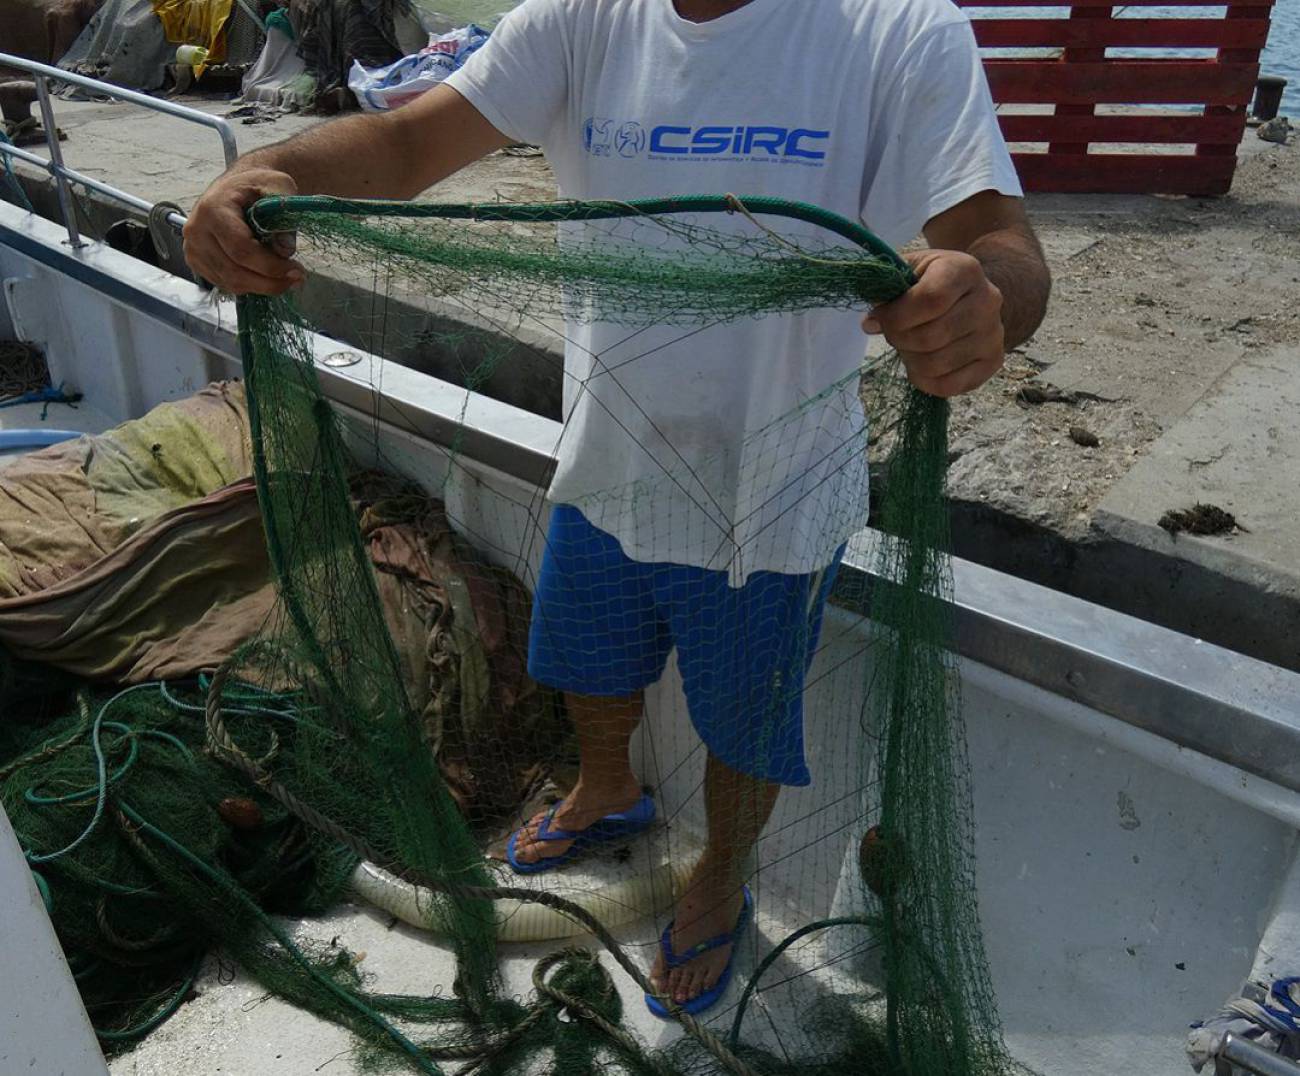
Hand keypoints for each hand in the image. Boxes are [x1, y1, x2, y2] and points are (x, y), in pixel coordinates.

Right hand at [182, 167, 303, 294]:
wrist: (236, 187)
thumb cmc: (257, 186)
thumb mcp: (278, 186)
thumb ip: (284, 213)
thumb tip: (284, 250)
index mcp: (213, 209)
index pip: (241, 249)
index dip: (270, 266)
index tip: (297, 270)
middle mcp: (196, 230)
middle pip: (234, 271)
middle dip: (270, 282)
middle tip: (296, 279)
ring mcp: (193, 248)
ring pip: (230, 282)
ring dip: (262, 286)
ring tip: (285, 277)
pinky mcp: (197, 261)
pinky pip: (225, 284)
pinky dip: (249, 285)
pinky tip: (265, 275)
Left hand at [862, 249, 1004, 397]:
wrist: (971, 294)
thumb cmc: (931, 281)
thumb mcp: (908, 269)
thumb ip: (885, 289)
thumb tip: (871, 323)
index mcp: (965, 270)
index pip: (930, 299)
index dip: (896, 315)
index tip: (879, 316)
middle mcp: (987, 301)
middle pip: (931, 337)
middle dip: (898, 339)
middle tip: (893, 333)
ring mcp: (994, 334)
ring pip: (936, 364)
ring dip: (910, 359)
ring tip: (908, 345)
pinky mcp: (993, 361)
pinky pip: (948, 386)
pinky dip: (923, 380)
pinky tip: (919, 365)